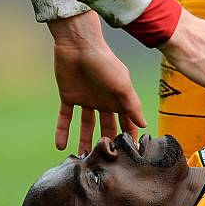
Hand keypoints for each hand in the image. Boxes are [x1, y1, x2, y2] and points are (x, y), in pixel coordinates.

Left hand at [48, 11, 145, 154]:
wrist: (79, 45)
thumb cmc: (105, 62)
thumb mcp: (122, 85)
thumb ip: (132, 106)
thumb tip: (144, 125)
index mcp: (118, 98)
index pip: (126, 122)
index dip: (128, 136)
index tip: (129, 154)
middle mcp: (103, 100)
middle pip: (106, 126)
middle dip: (106, 142)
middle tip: (104, 160)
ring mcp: (86, 99)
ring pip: (86, 125)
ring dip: (84, 140)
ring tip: (83, 157)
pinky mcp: (68, 97)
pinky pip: (65, 118)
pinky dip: (62, 131)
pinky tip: (60, 146)